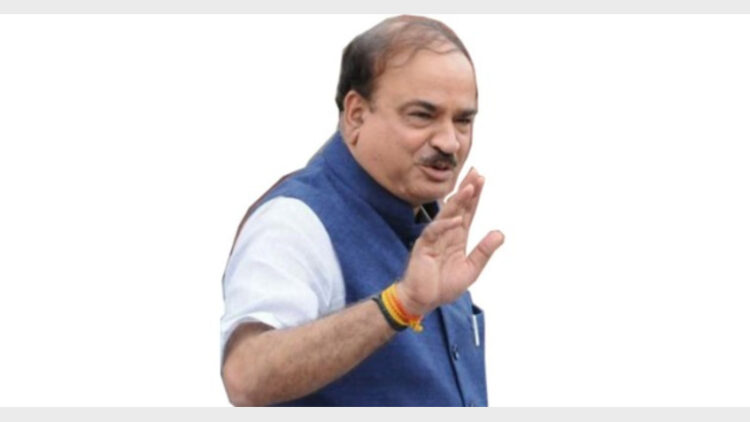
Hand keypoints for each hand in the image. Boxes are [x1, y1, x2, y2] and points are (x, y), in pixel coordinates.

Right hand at [396, 168, 503, 315]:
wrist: (422, 301)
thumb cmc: (442, 286)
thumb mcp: (470, 269)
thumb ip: (484, 251)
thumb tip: (500, 234)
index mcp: (457, 237)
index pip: (468, 212)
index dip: (475, 197)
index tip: (482, 179)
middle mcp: (446, 234)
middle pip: (458, 208)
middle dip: (467, 191)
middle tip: (476, 173)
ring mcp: (433, 238)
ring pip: (446, 215)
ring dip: (457, 202)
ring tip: (468, 188)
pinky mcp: (423, 247)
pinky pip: (434, 232)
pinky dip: (445, 225)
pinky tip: (456, 219)